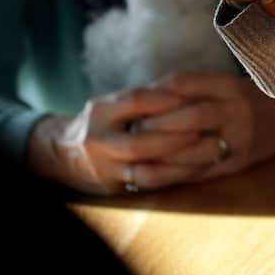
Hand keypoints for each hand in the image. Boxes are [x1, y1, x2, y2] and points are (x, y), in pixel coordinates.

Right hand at [26, 86, 202, 193]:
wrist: (63, 154)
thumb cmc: (103, 122)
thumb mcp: (115, 104)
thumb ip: (147, 98)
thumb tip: (193, 88)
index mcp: (100, 111)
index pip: (135, 100)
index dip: (167, 100)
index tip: (197, 96)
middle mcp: (97, 140)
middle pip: (140, 142)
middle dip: (178, 136)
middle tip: (208, 128)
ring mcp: (104, 167)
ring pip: (147, 168)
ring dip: (183, 160)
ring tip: (212, 149)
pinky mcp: (114, 185)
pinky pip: (149, 183)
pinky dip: (176, 175)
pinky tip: (199, 167)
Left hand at [131, 72, 274, 182]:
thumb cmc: (252, 99)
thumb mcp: (228, 84)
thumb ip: (193, 87)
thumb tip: (146, 96)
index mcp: (232, 85)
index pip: (186, 83)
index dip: (156, 94)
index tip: (137, 103)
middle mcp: (239, 111)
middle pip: (193, 116)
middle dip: (157, 124)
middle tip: (132, 130)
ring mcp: (240, 140)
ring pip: (196, 148)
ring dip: (161, 154)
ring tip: (136, 155)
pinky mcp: (239, 164)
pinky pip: (200, 172)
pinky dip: (173, 174)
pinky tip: (151, 174)